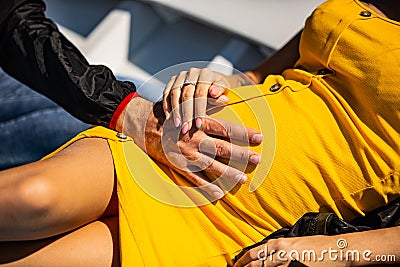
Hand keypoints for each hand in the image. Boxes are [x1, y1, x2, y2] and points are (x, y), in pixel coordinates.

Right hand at [116, 97, 262, 198]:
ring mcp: (185, 154)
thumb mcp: (188, 105)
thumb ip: (208, 104)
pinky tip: (219, 194)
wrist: (144, 124)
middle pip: (222, 148)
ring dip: (228, 173)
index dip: (244, 133)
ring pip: (211, 165)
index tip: (259, 137)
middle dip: (242, 154)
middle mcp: (194, 139)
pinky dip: (206, 187)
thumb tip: (227, 99)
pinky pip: (194, 179)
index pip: (226, 129)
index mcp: (198, 123)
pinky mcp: (177, 165)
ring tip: (243, 179)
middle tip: (258, 159)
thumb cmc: (171, 114)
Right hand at [162, 68, 252, 133]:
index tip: (198, 124)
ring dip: (175, 110)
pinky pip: (166, 92)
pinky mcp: (173, 80)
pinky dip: (166, 105)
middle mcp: (193, 72)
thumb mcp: (224, 93)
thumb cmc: (219, 92)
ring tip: (177, 124)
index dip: (199, 110)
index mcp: (206, 74)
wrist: (212, 83)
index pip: (201, 93)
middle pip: (186, 94)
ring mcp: (181, 76)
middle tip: (186, 128)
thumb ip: (221, 94)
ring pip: (175, 93)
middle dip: (186, 113)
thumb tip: (214, 93)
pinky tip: (169, 116)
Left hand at [233, 235, 340, 266]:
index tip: (237, 265)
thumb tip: (269, 254)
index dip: (243, 260)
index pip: (254, 252)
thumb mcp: (294, 243)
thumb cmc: (318, 246)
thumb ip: (280, 248)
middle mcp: (281, 252)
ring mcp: (287, 263)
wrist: (335, 249)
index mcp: (279, 243)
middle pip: (256, 263)